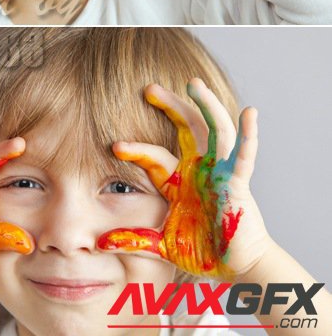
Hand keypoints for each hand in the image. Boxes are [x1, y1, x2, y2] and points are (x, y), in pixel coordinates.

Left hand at [98, 79, 267, 278]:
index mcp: (180, 180)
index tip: (116, 146)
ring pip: (215, 130)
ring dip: (206, 105)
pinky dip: (248, 135)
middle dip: (170, 105)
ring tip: (194, 84)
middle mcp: (200, 168)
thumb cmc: (203, 251)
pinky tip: (249, 114)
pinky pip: (244, 157)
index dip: (137, 150)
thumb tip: (102, 242)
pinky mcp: (238, 184)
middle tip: (149, 88)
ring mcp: (220, 172)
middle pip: (186, 126)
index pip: (155, 156)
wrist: (236, 268)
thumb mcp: (164, 244)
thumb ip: (137, 239)